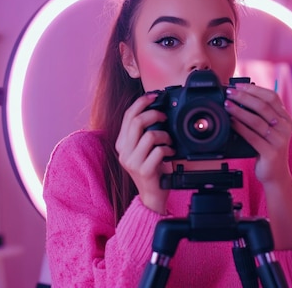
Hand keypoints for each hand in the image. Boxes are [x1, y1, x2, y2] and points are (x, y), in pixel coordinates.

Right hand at [115, 93, 174, 213]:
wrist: (152, 196)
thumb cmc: (151, 170)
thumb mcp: (143, 150)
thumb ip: (144, 133)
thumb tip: (156, 111)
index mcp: (122, 143)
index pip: (127, 116)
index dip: (141, 102)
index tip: (154, 96)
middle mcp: (124, 152)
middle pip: (136, 121)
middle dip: (154, 114)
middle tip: (164, 117)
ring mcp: (132, 162)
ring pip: (150, 135)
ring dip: (164, 135)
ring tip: (168, 141)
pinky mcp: (143, 170)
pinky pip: (159, 151)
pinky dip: (168, 149)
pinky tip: (170, 153)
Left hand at [224, 83, 291, 184]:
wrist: (275, 174)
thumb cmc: (268, 149)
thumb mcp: (270, 129)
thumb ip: (261, 115)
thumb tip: (239, 96)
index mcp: (285, 118)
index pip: (272, 97)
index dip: (254, 89)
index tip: (238, 85)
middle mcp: (285, 127)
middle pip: (263, 106)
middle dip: (244, 97)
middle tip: (229, 93)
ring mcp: (279, 140)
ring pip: (257, 121)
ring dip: (239, 111)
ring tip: (227, 105)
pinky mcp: (271, 153)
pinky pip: (253, 137)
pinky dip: (240, 128)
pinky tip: (231, 122)